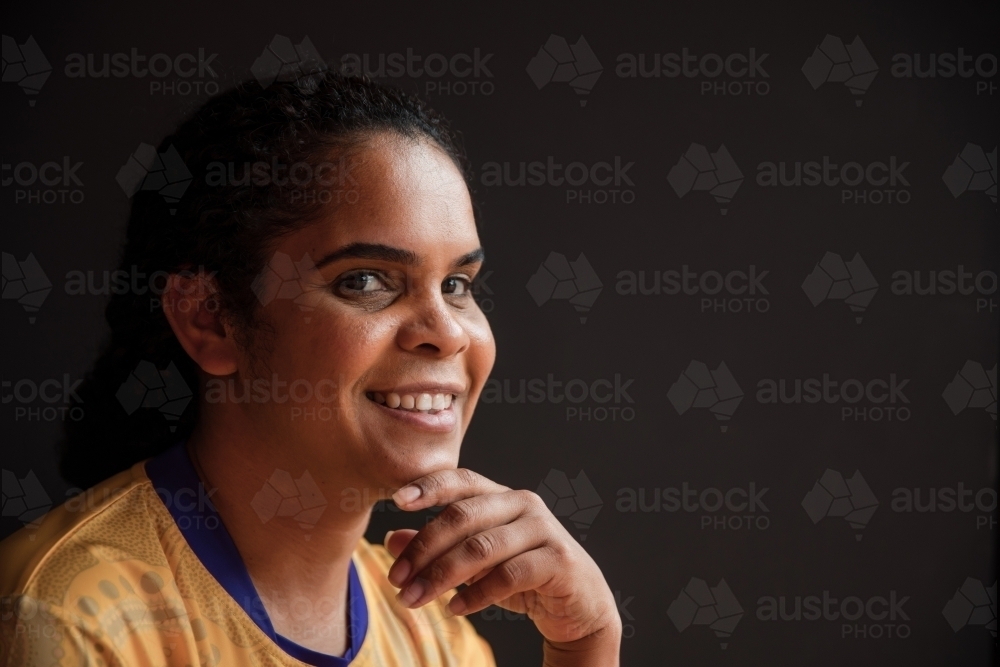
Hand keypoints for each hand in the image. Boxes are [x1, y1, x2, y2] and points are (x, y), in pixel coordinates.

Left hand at [385, 469, 620, 663]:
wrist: (579, 607)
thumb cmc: (523, 577)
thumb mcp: (475, 563)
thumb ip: (438, 548)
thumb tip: (392, 541)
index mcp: (501, 495)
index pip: (461, 480)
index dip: (429, 486)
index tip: (395, 502)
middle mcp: (523, 503)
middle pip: (463, 517)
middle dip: (423, 549)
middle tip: (395, 580)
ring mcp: (543, 529)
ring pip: (481, 547)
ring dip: (441, 576)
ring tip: (413, 600)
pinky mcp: (558, 559)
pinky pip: (509, 575)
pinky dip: (476, 594)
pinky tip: (454, 609)